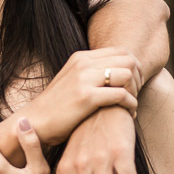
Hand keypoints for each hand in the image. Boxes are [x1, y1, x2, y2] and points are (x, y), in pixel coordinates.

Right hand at [22, 47, 141, 145]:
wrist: (35, 122)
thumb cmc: (56, 108)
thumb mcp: (72, 81)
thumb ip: (91, 73)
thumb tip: (116, 74)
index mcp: (81, 57)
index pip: (121, 51)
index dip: (134, 66)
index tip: (134, 84)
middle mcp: (83, 63)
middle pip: (128, 60)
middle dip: (138, 78)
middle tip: (135, 95)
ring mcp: (84, 78)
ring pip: (127, 74)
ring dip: (135, 91)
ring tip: (131, 105)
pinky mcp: (86, 96)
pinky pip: (121, 95)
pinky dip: (131, 105)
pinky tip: (129, 113)